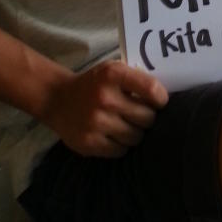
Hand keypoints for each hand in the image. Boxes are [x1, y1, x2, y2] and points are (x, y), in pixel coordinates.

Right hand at [41, 60, 168, 157]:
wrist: (58, 99)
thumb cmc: (93, 84)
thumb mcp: (112, 70)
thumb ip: (135, 79)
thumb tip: (163, 97)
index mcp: (112, 75)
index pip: (151, 88)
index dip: (161, 98)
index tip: (160, 102)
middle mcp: (104, 98)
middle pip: (147, 117)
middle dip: (148, 118)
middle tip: (142, 115)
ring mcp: (96, 122)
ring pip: (136, 137)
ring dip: (136, 133)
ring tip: (127, 125)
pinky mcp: (89, 143)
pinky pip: (121, 151)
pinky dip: (121, 145)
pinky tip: (114, 134)